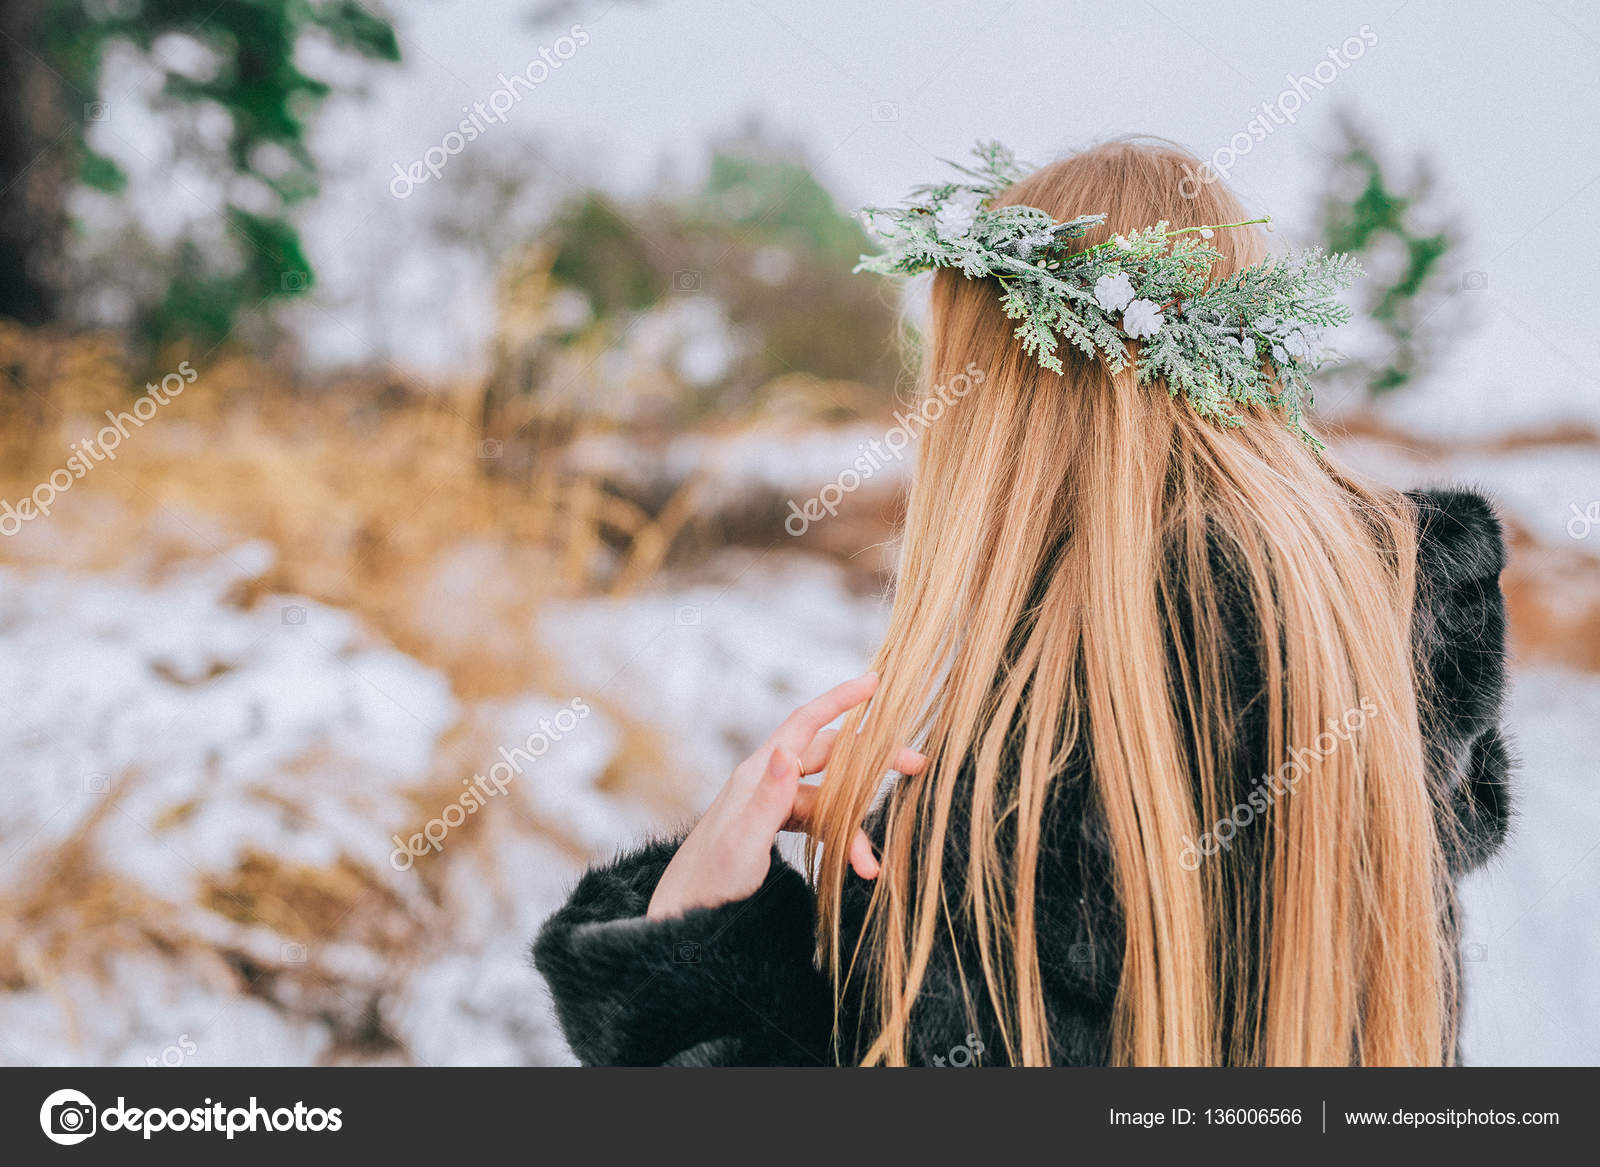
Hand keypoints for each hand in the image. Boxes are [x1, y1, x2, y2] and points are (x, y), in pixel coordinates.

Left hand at [646, 672, 926, 921]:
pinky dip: (841, 839)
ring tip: (870, 866)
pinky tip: (856, 866)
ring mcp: (774, 802)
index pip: (806, 723)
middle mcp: (769, 779)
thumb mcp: (743, 839)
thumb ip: (768, 798)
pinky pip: (820, 820)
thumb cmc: (711, 876)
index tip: (875, 682)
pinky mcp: (778, 825)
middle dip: (872, 761)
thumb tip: (787, 752)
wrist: (685, 910)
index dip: (841, 700)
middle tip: (916, 765)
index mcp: (759, 772)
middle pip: (829, 756)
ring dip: (854, 825)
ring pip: (829, 797)